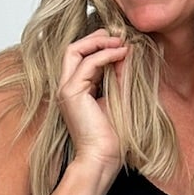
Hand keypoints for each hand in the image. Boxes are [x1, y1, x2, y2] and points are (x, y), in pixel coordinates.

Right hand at [56, 29, 128, 173]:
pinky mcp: (71, 93)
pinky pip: (87, 63)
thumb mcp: (119, 97)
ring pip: (75, 50)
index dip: (99, 44)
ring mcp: (66, 89)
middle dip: (96, 37)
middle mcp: (67, 87)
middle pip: (73, 48)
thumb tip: (127, 50)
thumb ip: (120, 75)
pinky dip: (105, 55)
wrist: (103, 159)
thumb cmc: (110, 137)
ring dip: (99, 42)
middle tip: (118, 36)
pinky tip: (121, 54)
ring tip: (121, 42)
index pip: (81, 57)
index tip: (121, 42)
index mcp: (76, 89)